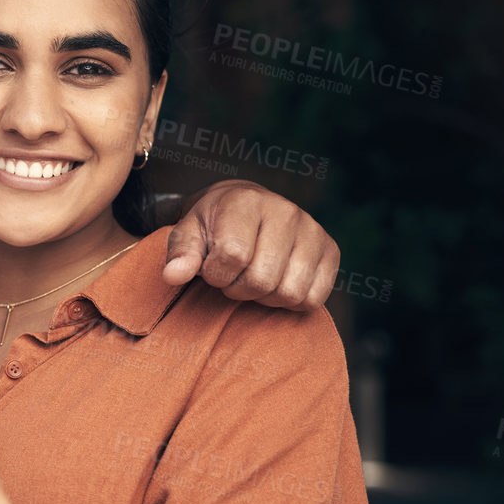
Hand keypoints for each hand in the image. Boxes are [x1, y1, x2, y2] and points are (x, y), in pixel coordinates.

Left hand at [162, 180, 338, 309]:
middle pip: (261, 280)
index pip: (233, 256)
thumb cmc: (213, 225)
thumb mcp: (188, 233)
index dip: (216, 274)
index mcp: (246, 202)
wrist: (247, 208)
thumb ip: (180, 254)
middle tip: (231, 276)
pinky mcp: (331, 251)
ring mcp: (313, 230)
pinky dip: (289, 302)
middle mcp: (286, 211)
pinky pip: (312, 299)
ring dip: (263, 298)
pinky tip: (275, 283)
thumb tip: (173, 276)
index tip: (211, 268)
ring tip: (252, 278)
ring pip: (288, 293)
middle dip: (237, 288)